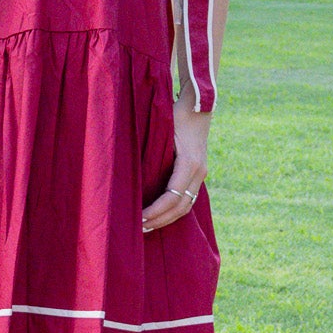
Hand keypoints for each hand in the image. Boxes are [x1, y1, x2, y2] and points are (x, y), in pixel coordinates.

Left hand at [142, 101, 209, 233]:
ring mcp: (201, 173)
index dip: (155, 211)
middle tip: (140, 228)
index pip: (172, 197)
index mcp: (189, 164)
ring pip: (187, 206)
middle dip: (160, 220)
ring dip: (167, 218)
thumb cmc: (174, 114)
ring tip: (148, 225)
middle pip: (181, 207)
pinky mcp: (199, 173)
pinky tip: (161, 214)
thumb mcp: (162, 130)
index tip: (138, 217)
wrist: (197, 104)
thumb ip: (152, 152)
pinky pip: (189, 198)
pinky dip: (175, 210)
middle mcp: (198, 171)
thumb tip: (131, 174)